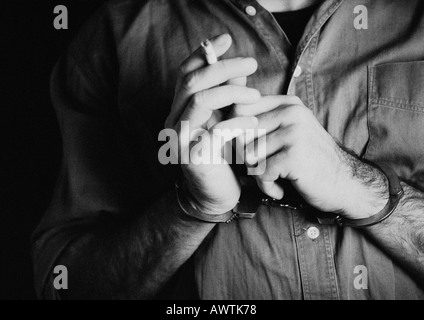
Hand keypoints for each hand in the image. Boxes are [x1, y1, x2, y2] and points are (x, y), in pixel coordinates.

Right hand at [165, 34, 259, 214]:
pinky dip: (236, 121)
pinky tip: (253, 122)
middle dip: (223, 67)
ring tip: (256, 96)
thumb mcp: (225, 121)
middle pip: (192, 81)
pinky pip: (213, 129)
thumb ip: (228, 96)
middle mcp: (174, 120)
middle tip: (251, 63)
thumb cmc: (223, 157)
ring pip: (200, 99)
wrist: (215, 195)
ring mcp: (180, 137)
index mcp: (181, 110)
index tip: (226, 39)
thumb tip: (239, 69)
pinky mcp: (191, 155)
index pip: (186, 73)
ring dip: (231, 91)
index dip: (204, 53)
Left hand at [233, 95, 387, 218]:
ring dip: (258, 174)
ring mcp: (293, 132)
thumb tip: (221, 122)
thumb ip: (263, 122)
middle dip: (247, 158)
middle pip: (241, 134)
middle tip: (264, 170)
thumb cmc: (310, 161)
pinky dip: (267, 187)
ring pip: (249, 155)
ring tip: (275, 178)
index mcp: (287, 104)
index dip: (236, 134)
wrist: (345, 184)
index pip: (240, 110)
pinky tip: (281, 189)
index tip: (247, 151)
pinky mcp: (294, 155)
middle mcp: (290, 113)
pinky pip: (261, 173)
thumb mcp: (289, 133)